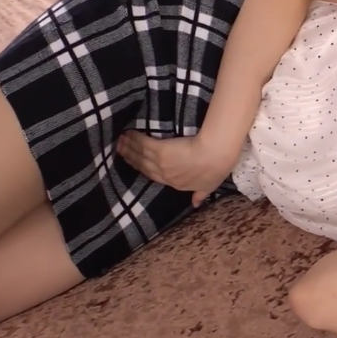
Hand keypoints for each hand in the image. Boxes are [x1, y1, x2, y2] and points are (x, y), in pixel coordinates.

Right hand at [116, 131, 236, 206]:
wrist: (215, 154)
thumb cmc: (216, 169)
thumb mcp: (209, 186)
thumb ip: (200, 194)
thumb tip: (195, 204)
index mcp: (175, 184)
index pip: (155, 176)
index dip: (143, 170)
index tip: (136, 165)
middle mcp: (165, 174)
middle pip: (143, 165)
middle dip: (131, 158)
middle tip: (120, 151)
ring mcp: (161, 162)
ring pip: (141, 154)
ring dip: (129, 147)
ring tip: (120, 141)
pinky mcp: (161, 149)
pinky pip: (144, 144)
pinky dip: (135, 139)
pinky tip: (128, 133)